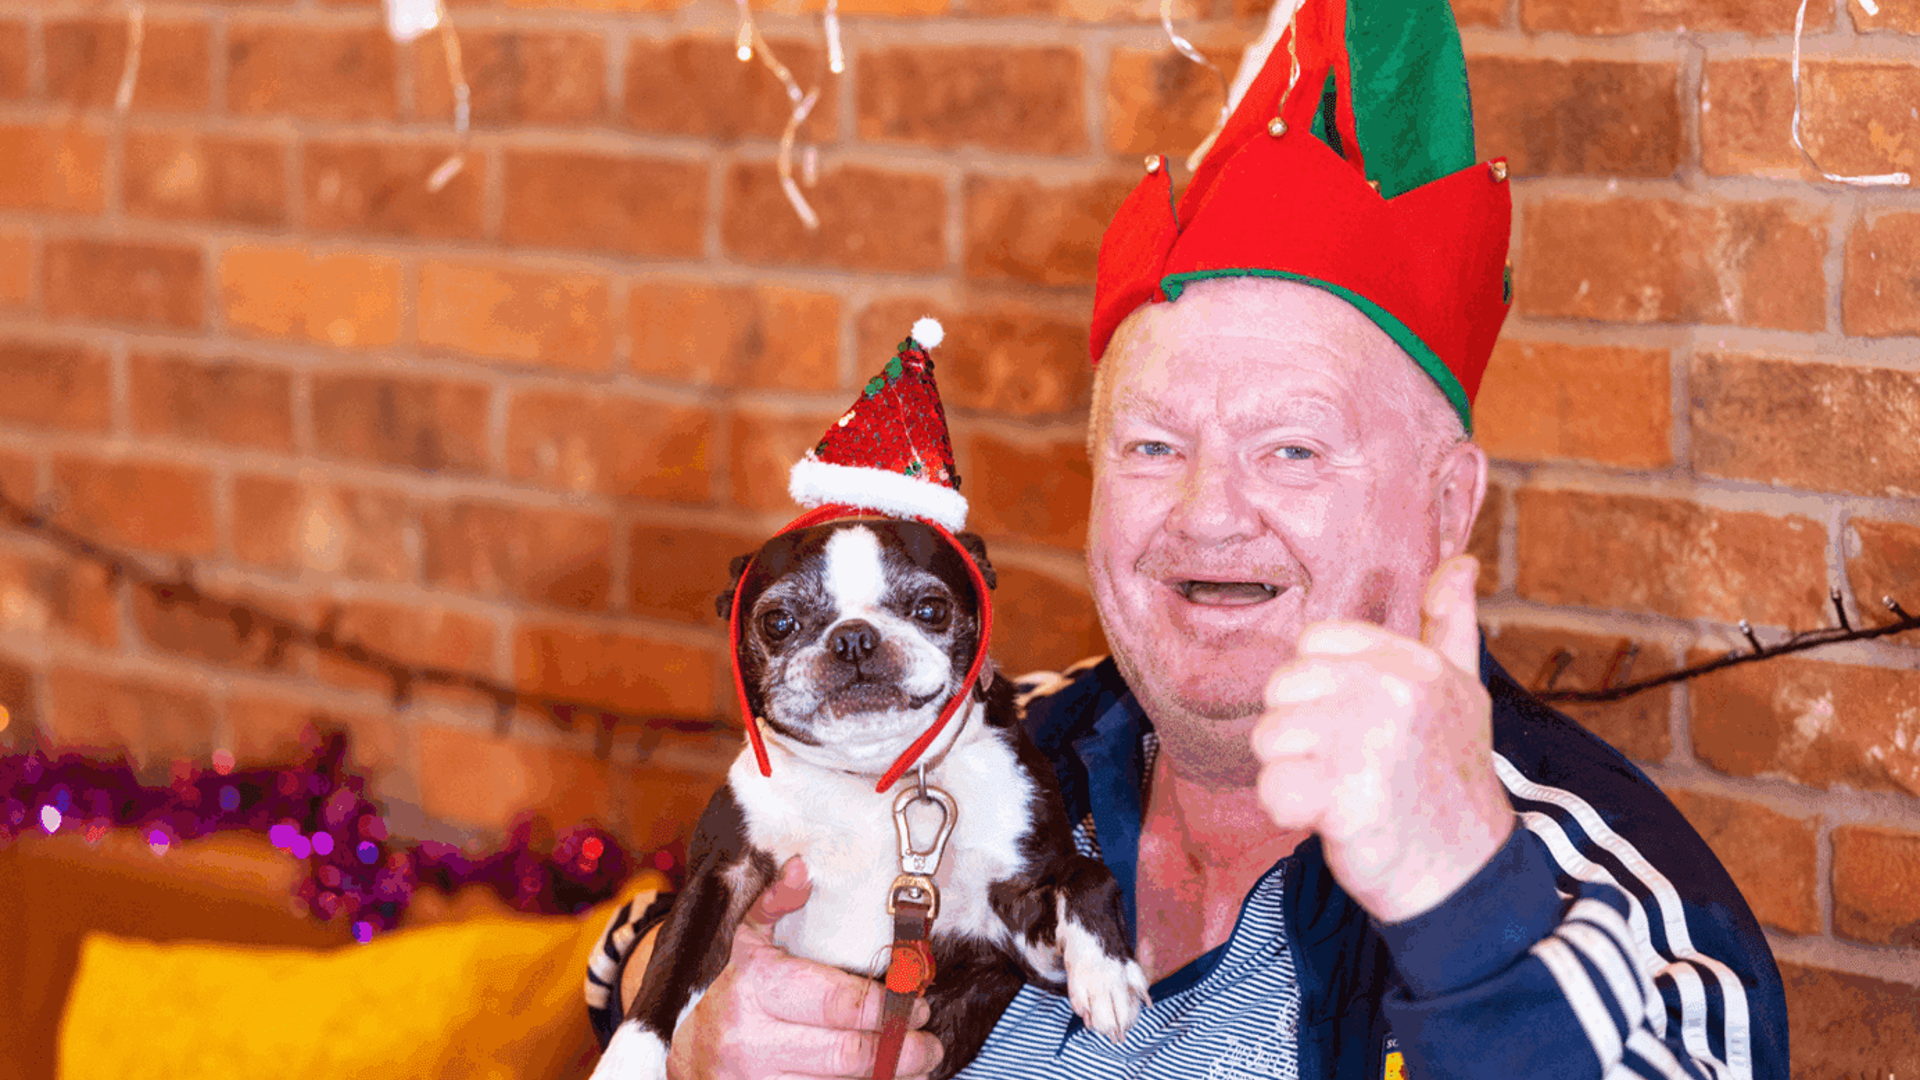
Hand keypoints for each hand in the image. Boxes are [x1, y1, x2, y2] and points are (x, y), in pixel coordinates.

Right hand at [666, 856, 945, 1079]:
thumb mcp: (746, 939)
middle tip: (928, 1042)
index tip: (917, 1002)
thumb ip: (777, 902)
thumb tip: (804, 868)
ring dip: (887, 1077)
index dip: (888, 1006)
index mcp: (758, 987)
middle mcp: (755, 1039)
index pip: (839, 1002)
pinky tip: (882, 1079)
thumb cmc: (730, 990)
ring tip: (917, 1064)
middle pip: (848, 1054)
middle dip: (900, 1050)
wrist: (685, 1052)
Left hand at [1249, 555, 1513, 923]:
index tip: (1355, 722)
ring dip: (1292, 773)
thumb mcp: (1462, 693)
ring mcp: (1370, 746)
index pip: (1313, 642)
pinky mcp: (1345, 800)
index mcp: (1413, 664)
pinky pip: (1272, 788)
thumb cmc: (1450, 781)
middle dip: (1299, 731)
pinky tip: (1327, 819)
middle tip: (1347, 765)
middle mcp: (1393, 695)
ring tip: (1341, 792)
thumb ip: (1449, 626)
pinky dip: (1288, 811)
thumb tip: (1460, 563)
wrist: (1467, 877)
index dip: (1319, 687)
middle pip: (1282, 687)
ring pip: (1268, 737)